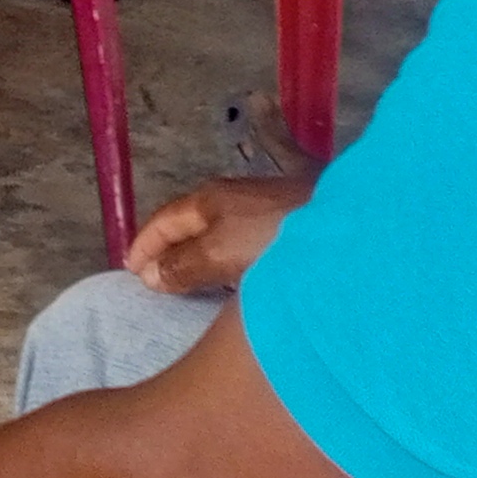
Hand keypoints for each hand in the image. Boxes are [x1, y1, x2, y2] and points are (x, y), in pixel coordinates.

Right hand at [125, 175, 310, 295]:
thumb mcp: (219, 254)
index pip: (164, 221)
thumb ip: (182, 265)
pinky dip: (226, 256)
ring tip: (190, 280)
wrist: (346, 231)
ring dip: (198, 253)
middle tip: (154, 278)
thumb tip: (149, 274)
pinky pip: (243, 240)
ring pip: (218, 231)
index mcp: (209, 199)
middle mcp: (232, 197)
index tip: (130, 271)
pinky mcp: (289, 223)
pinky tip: (236, 273)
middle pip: (190, 223)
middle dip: (169, 248)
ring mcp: (263, 208)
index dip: (144, 245)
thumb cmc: (273, 239)